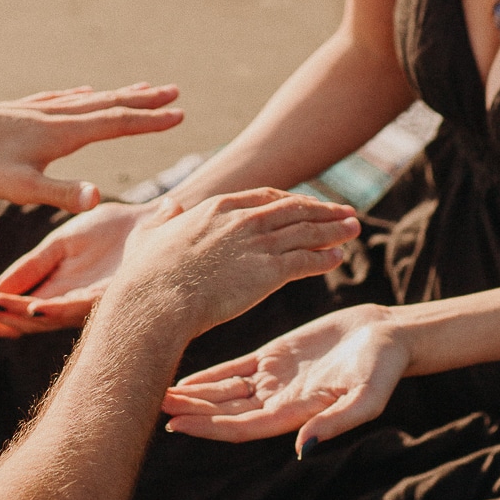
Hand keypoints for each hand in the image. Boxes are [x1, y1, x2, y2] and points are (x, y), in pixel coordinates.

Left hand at [0, 84, 182, 209]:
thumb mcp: (21, 189)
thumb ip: (62, 194)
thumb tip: (100, 200)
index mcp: (62, 133)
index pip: (116, 123)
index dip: (150, 121)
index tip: (181, 113)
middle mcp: (54, 115)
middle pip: (108, 105)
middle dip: (144, 101)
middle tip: (175, 91)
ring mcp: (36, 109)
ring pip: (87, 99)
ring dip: (118, 95)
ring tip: (139, 89)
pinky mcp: (19, 110)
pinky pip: (61, 98)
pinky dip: (82, 95)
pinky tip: (81, 92)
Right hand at [0, 198, 143, 338]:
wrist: (154, 219)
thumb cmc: (112, 232)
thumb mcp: (62, 243)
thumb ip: (34, 264)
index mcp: (57, 290)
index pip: (18, 309)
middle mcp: (71, 303)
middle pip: (26, 323)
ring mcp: (90, 303)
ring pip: (47, 318)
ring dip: (18, 317)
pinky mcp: (110, 296)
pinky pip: (78, 306)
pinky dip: (54, 309)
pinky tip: (34, 308)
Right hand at [111, 188, 361, 343]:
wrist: (156, 302)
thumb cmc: (145, 276)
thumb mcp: (148, 236)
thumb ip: (161, 218)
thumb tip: (168, 205)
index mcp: (217, 207)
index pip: (265, 198)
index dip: (290, 201)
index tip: (307, 205)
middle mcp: (242, 219)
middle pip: (293, 209)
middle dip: (322, 210)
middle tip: (344, 211)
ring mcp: (257, 243)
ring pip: (306, 231)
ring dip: (333, 230)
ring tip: (354, 228)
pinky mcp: (268, 271)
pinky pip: (306, 261)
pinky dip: (325, 258)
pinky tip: (339, 258)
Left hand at [161, 302, 408, 454]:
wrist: (388, 337)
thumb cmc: (382, 370)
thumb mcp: (366, 398)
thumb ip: (337, 422)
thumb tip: (304, 448)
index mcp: (293, 414)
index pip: (241, 426)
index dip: (208, 427)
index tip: (176, 425)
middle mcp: (277, 402)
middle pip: (223, 412)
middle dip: (189, 412)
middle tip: (148, 402)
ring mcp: (273, 380)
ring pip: (223, 392)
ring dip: (192, 396)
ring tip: (156, 390)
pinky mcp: (274, 358)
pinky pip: (234, 370)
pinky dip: (208, 376)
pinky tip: (183, 380)